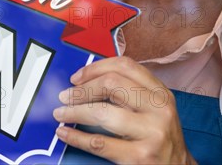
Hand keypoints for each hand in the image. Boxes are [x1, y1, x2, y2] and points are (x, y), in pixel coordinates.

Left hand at [53, 57, 195, 163]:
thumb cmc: (159, 138)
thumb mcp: (154, 109)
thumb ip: (129, 92)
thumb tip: (85, 82)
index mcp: (160, 93)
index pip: (125, 66)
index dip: (95, 68)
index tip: (77, 77)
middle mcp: (159, 110)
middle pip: (112, 84)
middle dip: (82, 90)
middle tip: (65, 96)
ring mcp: (151, 133)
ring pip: (103, 113)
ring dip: (74, 111)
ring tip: (60, 113)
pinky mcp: (140, 157)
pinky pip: (99, 143)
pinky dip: (76, 137)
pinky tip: (65, 133)